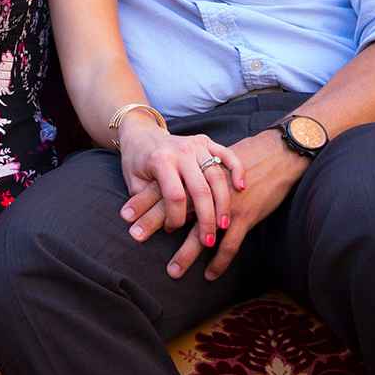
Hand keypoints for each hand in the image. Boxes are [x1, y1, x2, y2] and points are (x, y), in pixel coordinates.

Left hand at [118, 122, 246, 252]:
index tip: (173, 230)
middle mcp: (181, 151)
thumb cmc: (136, 161)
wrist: (141, 133)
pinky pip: (227, 154)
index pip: (174, 195)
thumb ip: (141, 201)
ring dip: (223, 203)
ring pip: (217, 176)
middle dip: (206, 219)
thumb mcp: (132, 180)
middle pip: (200, 189)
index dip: (176, 217)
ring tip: (224, 225)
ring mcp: (196, 145)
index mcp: (160, 161)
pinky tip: (241, 186)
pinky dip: (236, 169)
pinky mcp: (206, 142)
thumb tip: (142, 229)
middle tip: (208, 241)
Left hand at [125, 128, 305, 281]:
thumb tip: (151, 194)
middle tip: (135, 238)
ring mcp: (226, 200)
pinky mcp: (246, 213)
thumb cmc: (232, 159)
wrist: (273, 153)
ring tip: (172, 271)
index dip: (144, 203)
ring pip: (203, 230)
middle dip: (155, 223)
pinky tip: (209, 274)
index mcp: (194, 167)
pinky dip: (220, 261)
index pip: (162, 187)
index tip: (126, 218)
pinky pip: (232, 243)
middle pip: (176, 206)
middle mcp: (207, 184)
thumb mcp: (202, 160)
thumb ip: (180, 175)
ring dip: (188, 253)